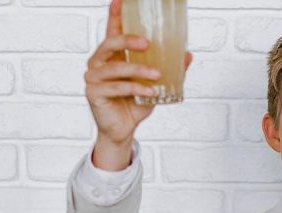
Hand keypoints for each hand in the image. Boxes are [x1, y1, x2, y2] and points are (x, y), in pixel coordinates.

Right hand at [83, 0, 192, 165]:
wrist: (123, 130)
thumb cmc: (134, 104)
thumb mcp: (155, 85)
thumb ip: (169, 69)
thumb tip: (187, 55)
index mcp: (111, 56)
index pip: (112, 30)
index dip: (115, 15)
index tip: (120, 0)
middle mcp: (98, 63)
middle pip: (109, 44)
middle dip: (128, 39)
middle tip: (147, 42)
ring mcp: (93, 78)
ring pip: (116, 68)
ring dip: (139, 70)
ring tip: (157, 74)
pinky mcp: (94, 94)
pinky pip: (117, 88)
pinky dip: (137, 89)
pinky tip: (151, 93)